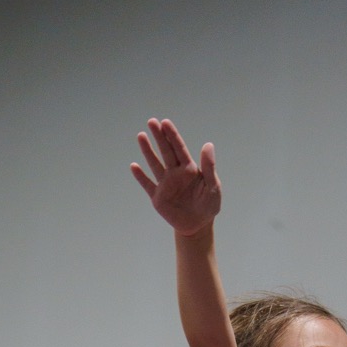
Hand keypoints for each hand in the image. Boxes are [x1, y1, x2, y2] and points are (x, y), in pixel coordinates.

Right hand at [131, 118, 220, 235]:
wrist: (198, 225)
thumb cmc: (208, 204)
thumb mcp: (213, 187)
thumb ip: (209, 167)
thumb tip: (208, 145)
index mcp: (189, 168)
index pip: (179, 148)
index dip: (172, 135)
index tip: (165, 123)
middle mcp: (175, 173)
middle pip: (166, 151)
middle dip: (159, 136)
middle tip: (152, 121)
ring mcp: (165, 184)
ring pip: (155, 164)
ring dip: (148, 151)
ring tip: (141, 136)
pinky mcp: (158, 198)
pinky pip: (148, 185)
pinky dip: (141, 177)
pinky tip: (134, 166)